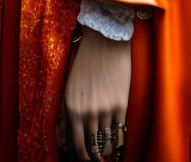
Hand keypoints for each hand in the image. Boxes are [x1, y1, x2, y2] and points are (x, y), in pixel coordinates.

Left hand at [63, 24, 130, 159]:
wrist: (105, 40)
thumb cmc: (86, 61)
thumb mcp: (70, 87)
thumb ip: (70, 111)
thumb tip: (70, 134)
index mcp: (71, 107)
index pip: (74, 145)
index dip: (78, 157)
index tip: (81, 160)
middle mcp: (87, 112)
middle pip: (89, 147)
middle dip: (91, 158)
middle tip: (93, 160)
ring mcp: (105, 109)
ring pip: (104, 142)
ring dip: (104, 151)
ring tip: (104, 154)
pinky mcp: (121, 104)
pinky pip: (119, 132)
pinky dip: (118, 142)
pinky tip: (116, 145)